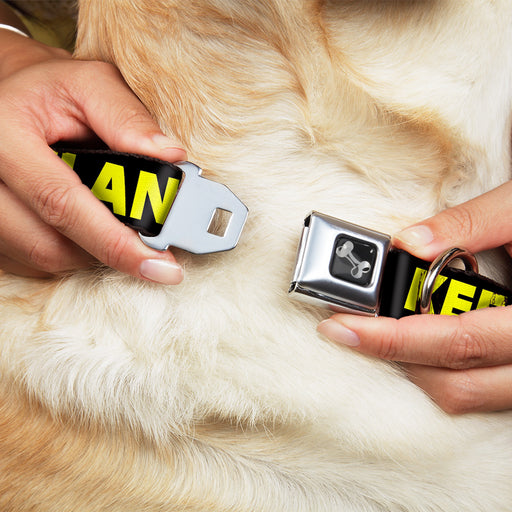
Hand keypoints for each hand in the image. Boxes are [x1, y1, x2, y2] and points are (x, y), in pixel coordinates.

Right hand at [0, 30, 185, 282]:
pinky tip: (85, 226)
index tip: (160, 266)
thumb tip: (171, 158)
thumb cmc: (51, 90)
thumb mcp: (91, 84)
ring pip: (43, 258)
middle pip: (50, 245)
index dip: (115, 242)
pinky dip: (69, 251)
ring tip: (114, 223)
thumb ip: (129, 118)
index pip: (62, 203)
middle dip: (109, 251)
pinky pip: (31, 260)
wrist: (9, 95)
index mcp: (4, 135)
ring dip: (90, 251)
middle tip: (150, 248)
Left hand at [318, 180, 511, 413]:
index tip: (342, 326)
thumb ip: (471, 223)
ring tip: (382, 331)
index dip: (393, 338)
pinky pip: (481, 390)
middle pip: (456, 382)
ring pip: (468, 395)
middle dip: (393, 356)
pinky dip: (443, 369)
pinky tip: (422, 338)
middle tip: (350, 327)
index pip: (457, 341)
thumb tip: (409, 242)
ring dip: (416, 367)